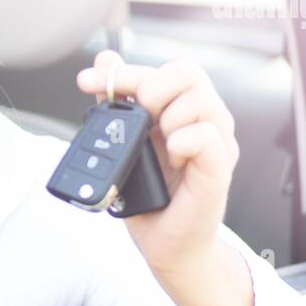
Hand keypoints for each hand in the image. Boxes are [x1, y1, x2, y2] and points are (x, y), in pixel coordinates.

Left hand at [76, 50, 251, 305]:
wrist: (165, 244)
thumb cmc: (149, 196)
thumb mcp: (124, 143)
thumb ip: (118, 102)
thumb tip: (104, 61)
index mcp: (182, 111)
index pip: (165, 70)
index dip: (123, 71)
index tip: (86, 82)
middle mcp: (205, 121)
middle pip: (188, 72)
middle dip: (148, 86)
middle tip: (135, 114)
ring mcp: (216, 145)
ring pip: (201, 99)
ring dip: (168, 117)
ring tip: (158, 145)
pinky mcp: (219, 170)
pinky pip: (207, 136)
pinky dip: (183, 141)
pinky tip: (171, 157)